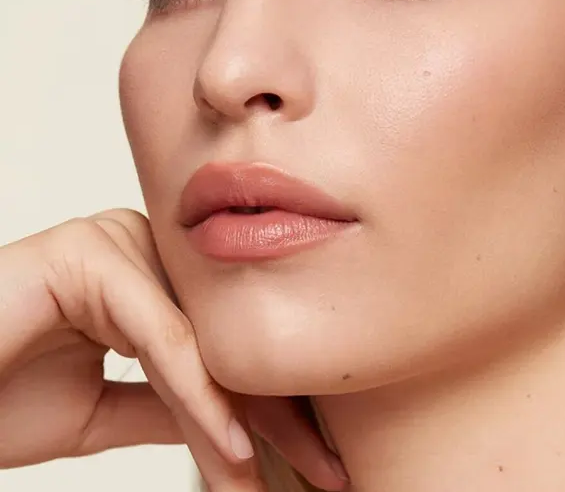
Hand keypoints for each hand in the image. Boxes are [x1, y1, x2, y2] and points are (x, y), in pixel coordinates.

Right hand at [0, 208, 347, 490]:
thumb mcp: (103, 414)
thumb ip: (170, 403)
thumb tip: (241, 426)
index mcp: (149, 273)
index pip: (228, 341)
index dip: (277, 403)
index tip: (320, 458)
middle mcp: (142, 247)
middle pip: (228, 333)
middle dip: (281, 409)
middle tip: (331, 470)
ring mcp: (117, 240)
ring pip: (202, 337)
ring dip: (242, 414)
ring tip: (274, 478)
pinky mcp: (89, 253)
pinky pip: (160, 332)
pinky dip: (195, 393)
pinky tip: (230, 444)